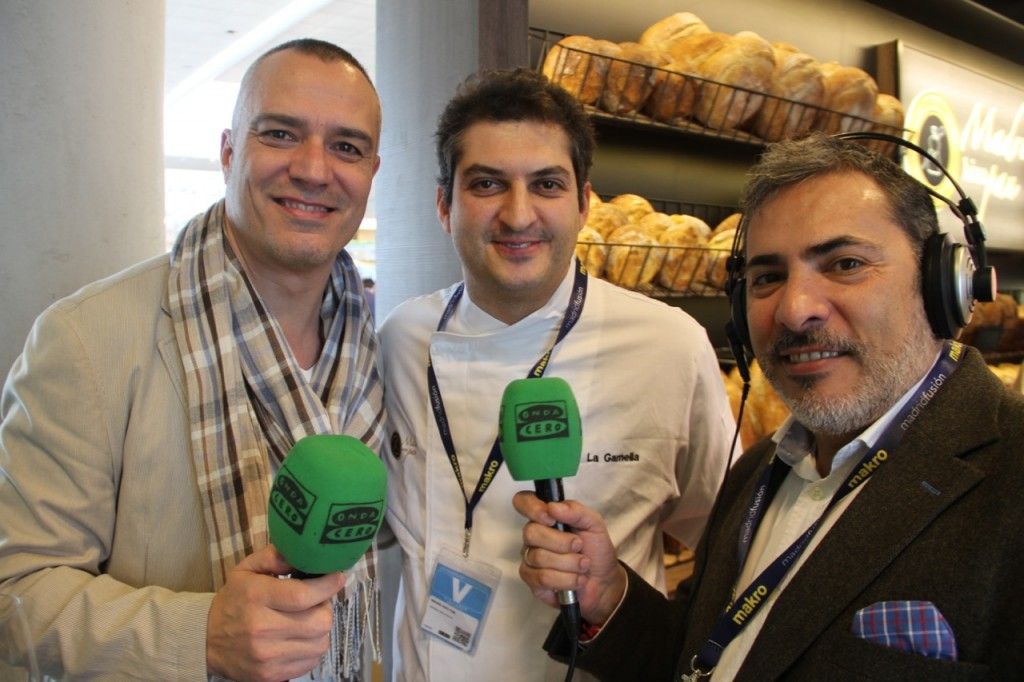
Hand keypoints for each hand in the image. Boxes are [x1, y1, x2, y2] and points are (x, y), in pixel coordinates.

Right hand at [206, 544, 344, 681]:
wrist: (206, 640)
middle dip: (325, 608)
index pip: (302, 595)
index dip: (327, 586)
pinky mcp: (271, 676)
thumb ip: (274, 556)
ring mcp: (267, 656)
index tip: (338, 576)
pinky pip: (311, 662)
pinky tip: (301, 638)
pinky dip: (312, 648)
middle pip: (319, 621)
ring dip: (321, 629)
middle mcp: (262, 629)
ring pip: (320, 643)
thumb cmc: (234, 600)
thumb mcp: (246, 570)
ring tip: (308, 619)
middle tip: (316, 601)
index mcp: (256, 597)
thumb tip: (304, 552)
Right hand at [513, 491, 626, 625]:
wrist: (603, 580)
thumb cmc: (595, 549)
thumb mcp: (594, 524)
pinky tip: (576, 580)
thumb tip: (553, 507)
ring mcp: (530, 559)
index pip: (523, 501)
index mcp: (545, 517)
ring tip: (583, 565)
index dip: (532, 507)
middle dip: (561, 542)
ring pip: (538, 558)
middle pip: (530, 533)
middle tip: (579, 546)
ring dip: (569, 563)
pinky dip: (565, 580)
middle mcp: (534, 537)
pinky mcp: (532, 581)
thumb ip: (576, 511)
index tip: (550, 518)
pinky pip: (541, 578)